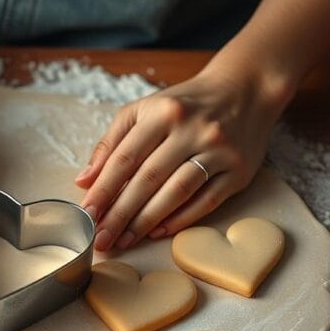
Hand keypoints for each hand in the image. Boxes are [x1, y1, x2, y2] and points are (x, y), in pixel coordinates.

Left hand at [75, 69, 286, 250]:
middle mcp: (192, 129)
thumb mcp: (144, 110)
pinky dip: (180, 219)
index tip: (87, 215)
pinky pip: (206, 201)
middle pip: (148, 179)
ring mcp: (218, 150)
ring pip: (176, 192)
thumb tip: (84, 181)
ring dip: (147, 221)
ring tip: (125, 240)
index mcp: (162, 112)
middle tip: (102, 238)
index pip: (125, 157)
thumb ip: (112, 143)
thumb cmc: (185, 105)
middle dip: (120, 213)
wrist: (245, 90)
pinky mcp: (239, 170)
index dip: (103, 190)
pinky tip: (158, 232)